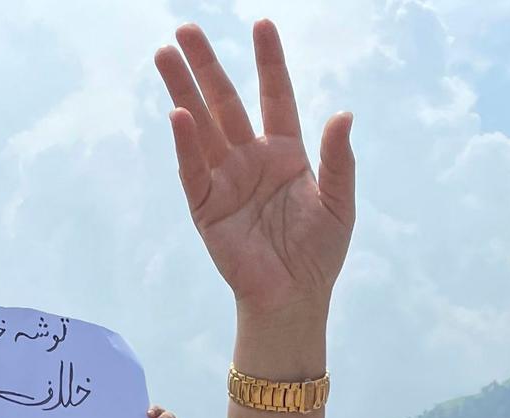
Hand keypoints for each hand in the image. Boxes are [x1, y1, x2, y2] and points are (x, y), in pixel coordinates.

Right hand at [156, 21, 355, 318]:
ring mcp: (225, 180)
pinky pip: (192, 169)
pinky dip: (186, 144)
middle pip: (225, 102)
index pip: (275, 96)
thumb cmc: (319, 253)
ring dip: (183, 92)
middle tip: (187, 29)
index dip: (269, 62)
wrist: (294, 298)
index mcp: (286, 152)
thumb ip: (338, 160)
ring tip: (166, 55)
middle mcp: (251, 158)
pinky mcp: (206, 206)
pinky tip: (178, 115)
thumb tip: (343, 115)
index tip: (262, 25)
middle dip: (207, 66)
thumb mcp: (339, 204)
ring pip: (201, 126)